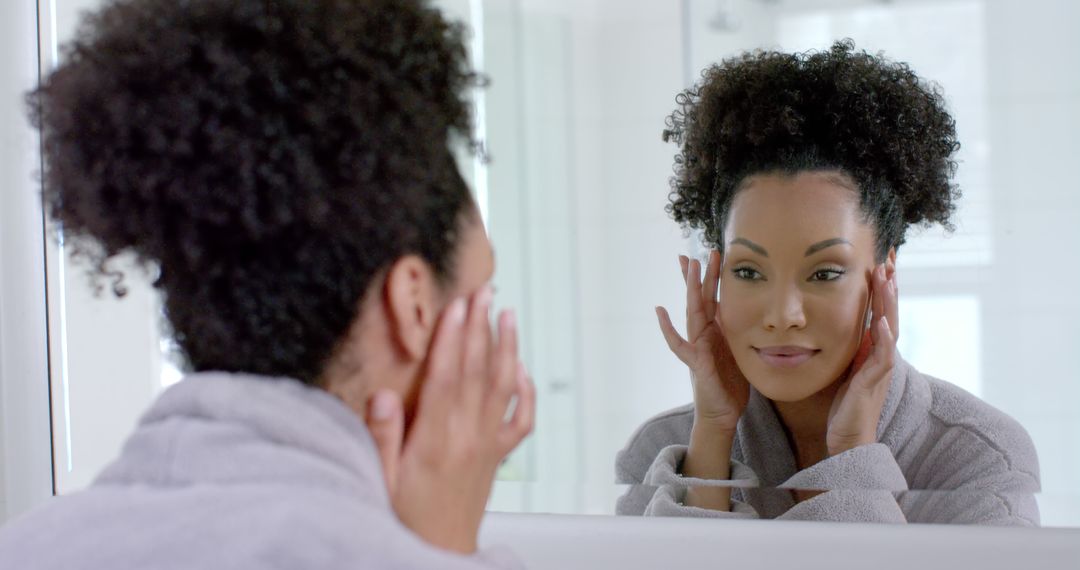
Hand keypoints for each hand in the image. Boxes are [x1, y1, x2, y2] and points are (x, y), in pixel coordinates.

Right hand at [364, 288, 535, 553]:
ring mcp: (488, 445)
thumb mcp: (381, 480)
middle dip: (480, 327)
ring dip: (507, 347)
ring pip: (502, 387)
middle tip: (485, 290)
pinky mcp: (498, 455)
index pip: (446, 377)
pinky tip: (521, 368)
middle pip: (477, 371)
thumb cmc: (405, 519)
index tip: (457, 305)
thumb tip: (383, 395)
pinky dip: (524, 391)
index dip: (452, 337)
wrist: (438, 554)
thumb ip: (382, 437)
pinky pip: (521, 419)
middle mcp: (468, 437)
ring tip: (508, 314)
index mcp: (436, 440)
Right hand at [656, 252, 748, 432]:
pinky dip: (668, 328)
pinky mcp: (696, 363)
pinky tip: (660, 311)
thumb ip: (738, 332)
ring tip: (687, 268)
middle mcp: (703, 335)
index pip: (711, 298)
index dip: (709, 277)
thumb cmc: (731, 383)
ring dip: (690, 289)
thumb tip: (753, 312)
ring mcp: (696, 347)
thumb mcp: (740, 351)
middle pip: (700, 299)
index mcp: (715, 331)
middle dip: (700, 276)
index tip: (710, 254)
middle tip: (700, 252)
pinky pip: (679, 344)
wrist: (723, 412)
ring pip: (692, 313)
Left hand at [826, 263, 898, 456]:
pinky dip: (885, 340)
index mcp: (873, 350)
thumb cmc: (846, 407)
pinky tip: (882, 324)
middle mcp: (881, 355)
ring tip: (888, 279)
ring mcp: (880, 368)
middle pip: (889, 313)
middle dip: (889, 285)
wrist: (849, 440)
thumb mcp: (846, 368)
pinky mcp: (874, 383)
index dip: (881, 288)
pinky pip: (883, 358)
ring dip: (889, 303)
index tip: (880, 262)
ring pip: (890, 328)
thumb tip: (847, 326)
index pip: (880, 311)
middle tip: (889, 258)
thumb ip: (851, 348)